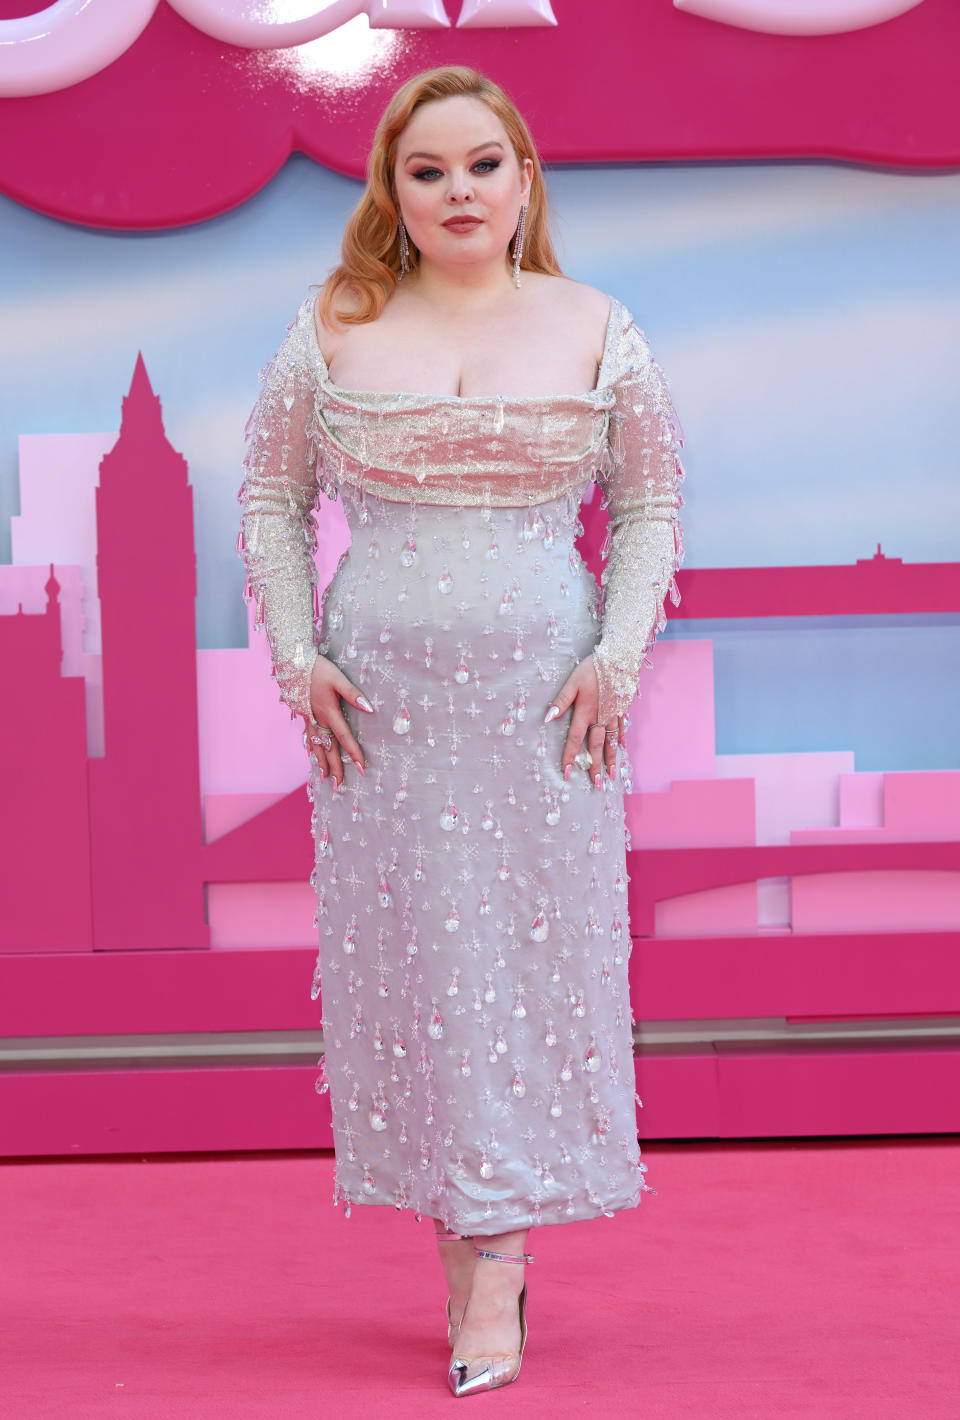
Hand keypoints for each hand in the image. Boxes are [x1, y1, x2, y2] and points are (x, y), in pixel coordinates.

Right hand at [301, 655, 373, 786]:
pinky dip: (311, 749)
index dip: (354, 753)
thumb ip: (353, 694)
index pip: (344, 738)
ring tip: (325, 779)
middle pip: (328, 749)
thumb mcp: (338, 678)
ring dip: (321, 763)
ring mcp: (309, 718)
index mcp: (328, 712)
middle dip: (335, 768)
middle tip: (340, 787)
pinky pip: (308, 737)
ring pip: (316, 746)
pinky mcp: (303, 714)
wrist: (293, 661)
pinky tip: (312, 756)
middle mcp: (318, 719)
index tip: (362, 768)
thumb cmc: (318, 668)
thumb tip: (371, 709)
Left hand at [544, 655, 623, 789]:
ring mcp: (613, 714)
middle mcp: (601, 717)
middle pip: (596, 746)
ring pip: (612, 741)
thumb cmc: (592, 668)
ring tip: (612, 775)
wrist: (618, 657)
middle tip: (597, 784)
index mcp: (586, 712)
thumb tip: (547, 717)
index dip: (569, 756)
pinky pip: (622, 727)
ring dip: (611, 759)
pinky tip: (622, 748)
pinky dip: (621, 739)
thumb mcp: (573, 682)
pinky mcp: (622, 707)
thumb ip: (561, 701)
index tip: (566, 773)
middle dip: (595, 766)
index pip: (575, 739)